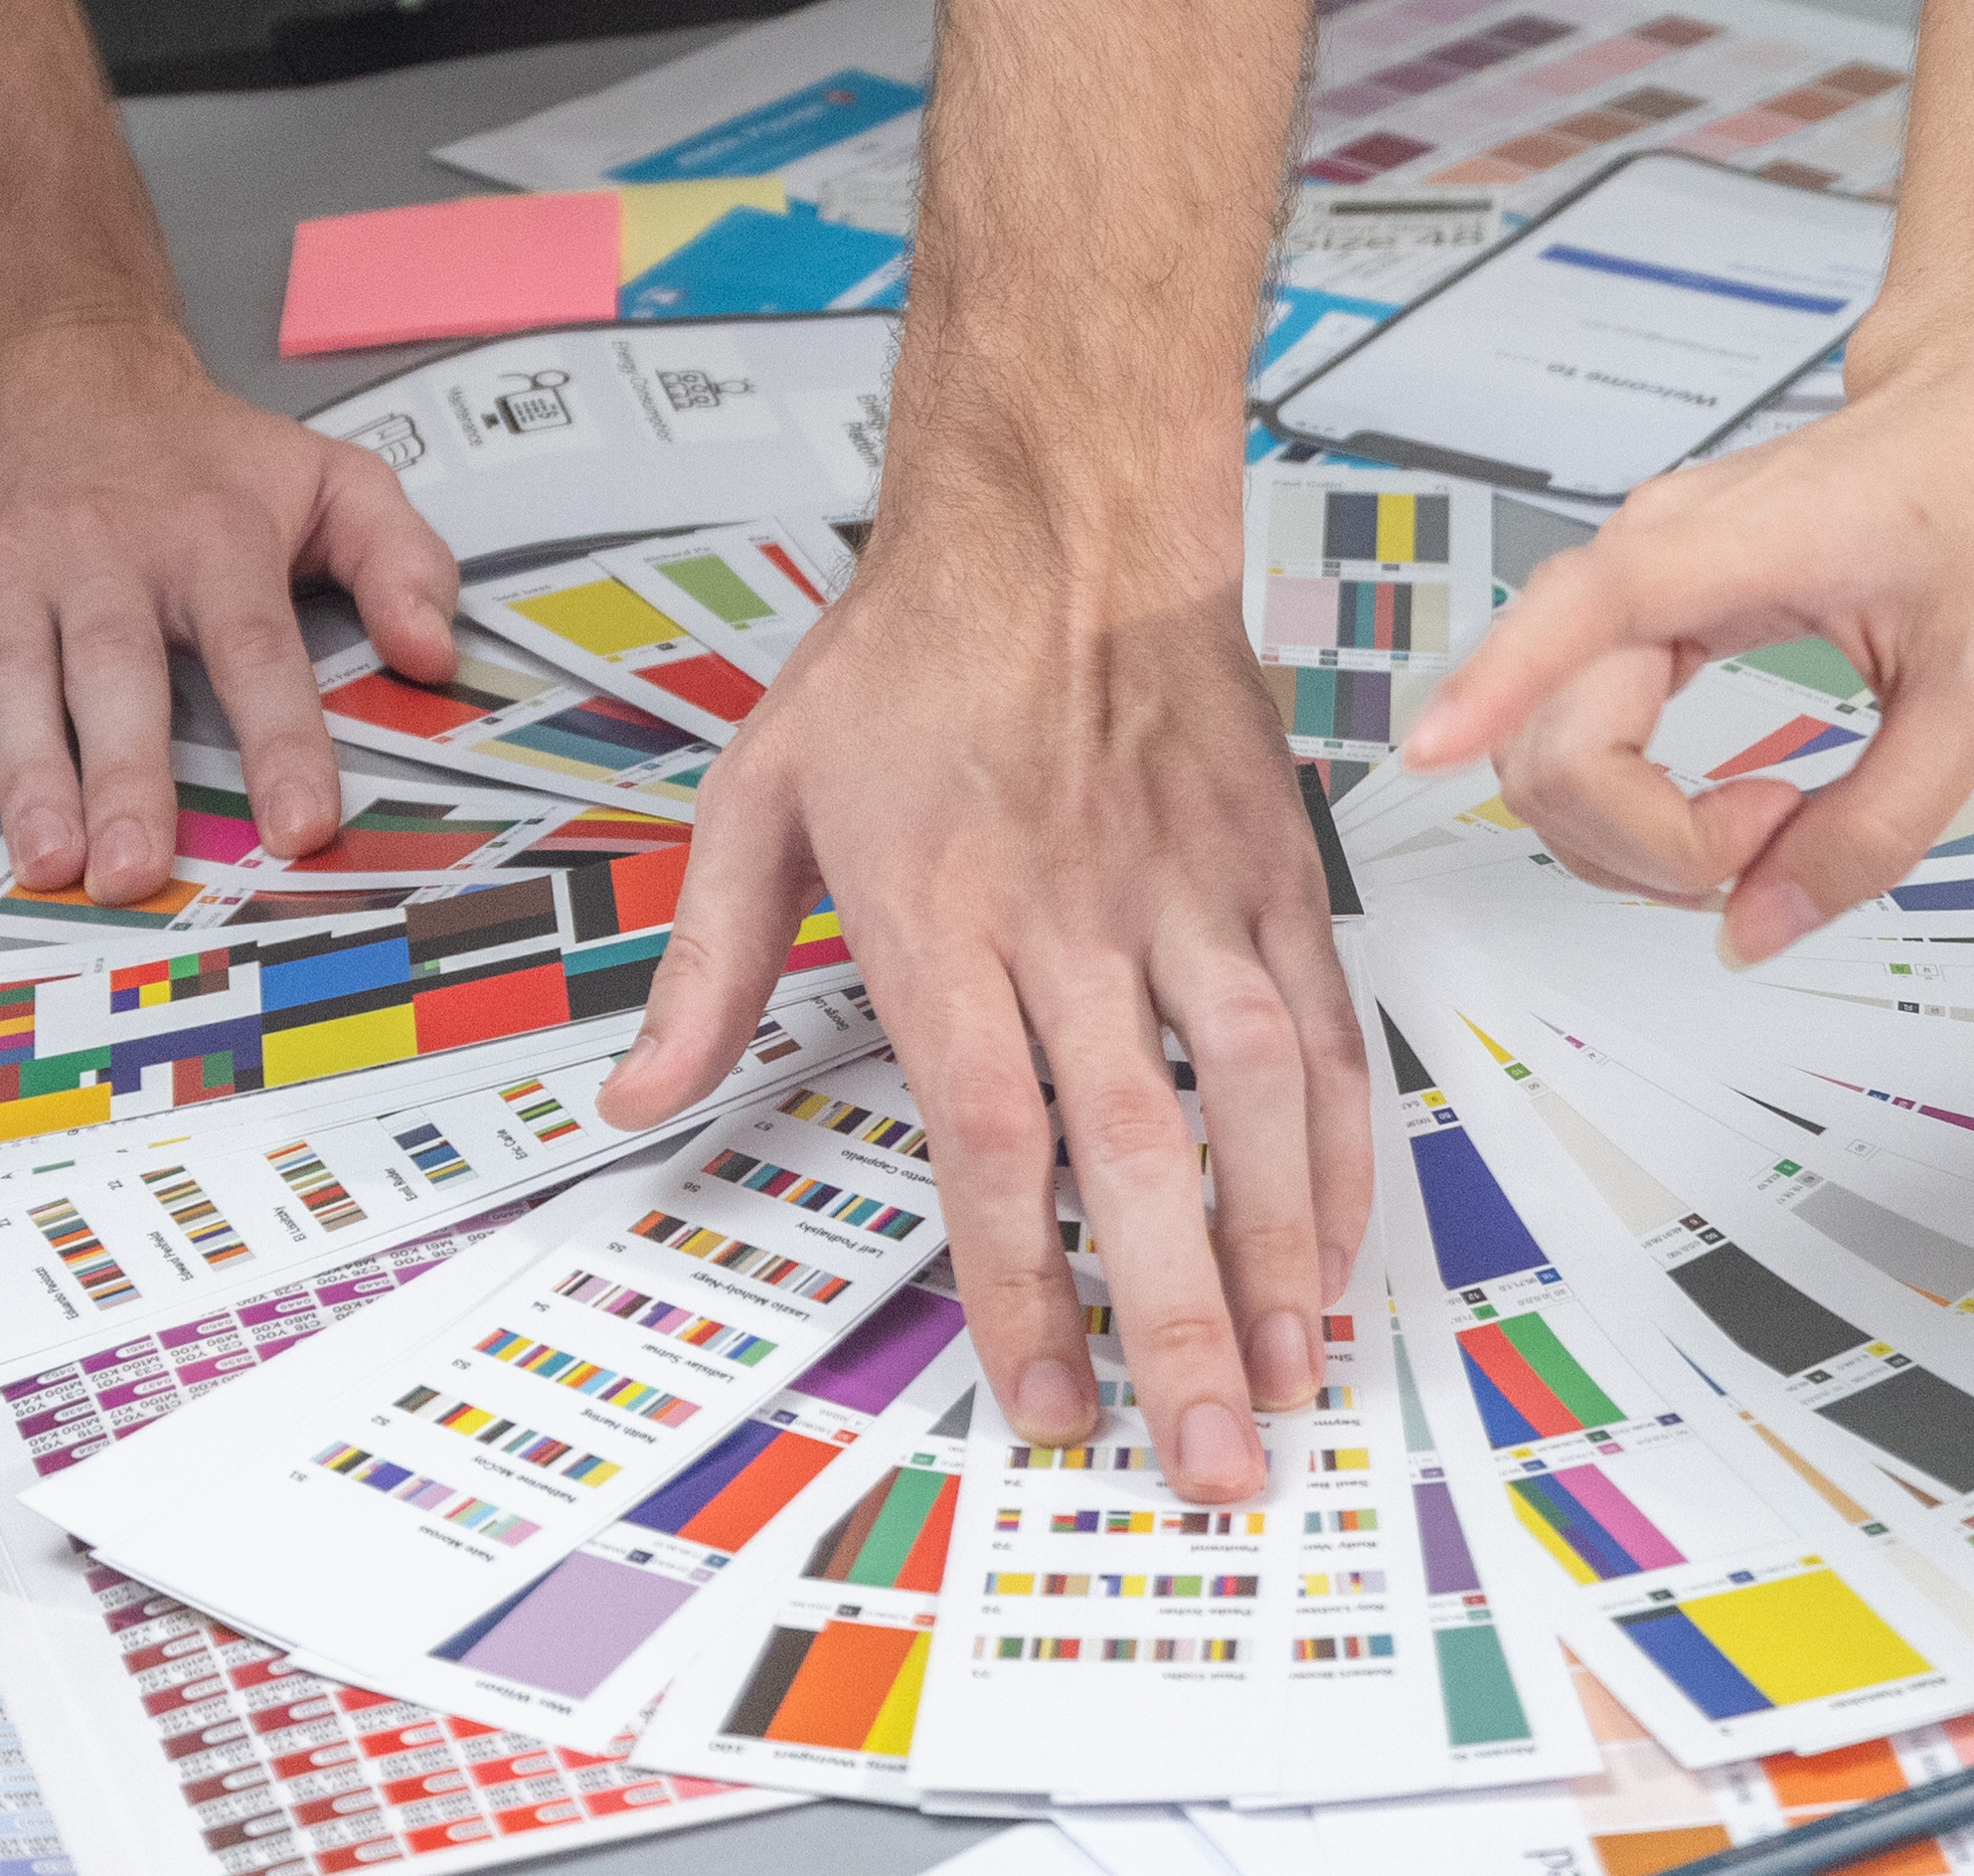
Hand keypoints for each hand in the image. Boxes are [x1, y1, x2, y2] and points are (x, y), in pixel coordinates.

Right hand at [0, 316, 462, 902]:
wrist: (40, 360)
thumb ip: (399, 557)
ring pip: (16, 678)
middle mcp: (105, 552)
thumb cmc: (190, 452)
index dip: (281, 738)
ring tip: (51, 863)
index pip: (255, 645)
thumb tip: (435, 653)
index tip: (301, 825)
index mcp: (212, 534)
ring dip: (29, 776)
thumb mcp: (323, 474)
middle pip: (119, 669)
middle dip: (127, 776)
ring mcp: (9, 571)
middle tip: (137, 871)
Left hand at [598, 494, 1364, 1502]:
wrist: (1066, 516)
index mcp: (940, 906)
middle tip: (1204, 1457)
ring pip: (1253, 1096)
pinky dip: (1340, 1146)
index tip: (1046, 1399)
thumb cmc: (915, 650)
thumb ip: (704, 961)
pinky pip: (1323, 1028)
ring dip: (1279, 1251)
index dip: (1020, 1279)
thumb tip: (632, 1095)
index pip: (985, 1130)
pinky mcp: (1273, 870)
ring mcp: (1189, 891)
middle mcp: (1074, 909)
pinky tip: (1338, 1244)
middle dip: (1175, 1317)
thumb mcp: (759, 789)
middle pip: (1130, 1144)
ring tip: (1290, 1380)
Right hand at [1397, 345, 1973, 955]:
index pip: (1572, 616)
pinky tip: (1736, 812)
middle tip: (1779, 848)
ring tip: (1774, 827)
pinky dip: (1639, 802)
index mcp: (1722, 546)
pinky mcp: (1656, 609)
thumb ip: (1875, 825)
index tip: (1427, 753)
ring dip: (1633, 834)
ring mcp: (1645, 580)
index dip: (1488, 688)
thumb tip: (1759, 926)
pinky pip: (1591, 725)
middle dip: (1642, 843)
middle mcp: (1653, 554)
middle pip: (1550, 733)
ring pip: (1551, 743)